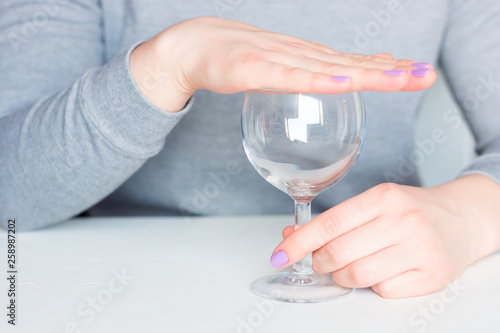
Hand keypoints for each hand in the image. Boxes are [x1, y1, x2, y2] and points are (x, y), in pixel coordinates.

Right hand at [129, 17, 435, 111]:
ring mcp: (278, 59)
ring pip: (328, 69)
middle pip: (349, 65)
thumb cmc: (230, 61)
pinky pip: (291, 77)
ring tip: (402, 77)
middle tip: (426, 75)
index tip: (417, 74)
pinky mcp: (256, 68)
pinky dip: (319, 80)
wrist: (190, 47)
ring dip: (366, 74)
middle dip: (390, 72)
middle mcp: (298, 56)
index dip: (386, 70)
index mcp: (302, 60)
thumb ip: (297, 79)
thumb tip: (324, 86)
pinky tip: (344, 82)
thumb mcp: (270, 71)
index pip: (350, 65)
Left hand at [273, 175, 499, 297]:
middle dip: (321, 262)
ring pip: (357, 276)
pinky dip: (373, 287)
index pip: (330, 222)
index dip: (299, 242)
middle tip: (324, 261)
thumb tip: (290, 235)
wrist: (462, 217)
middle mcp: (403, 220)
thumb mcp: (373, 204)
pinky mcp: (433, 275)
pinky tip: (382, 273)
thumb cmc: (410, 211)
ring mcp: (420, 249)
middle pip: (338, 253)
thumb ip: (333, 220)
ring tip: (350, 268)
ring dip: (342, 277)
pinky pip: (383, 292)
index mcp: (383, 197)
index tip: (279, 255)